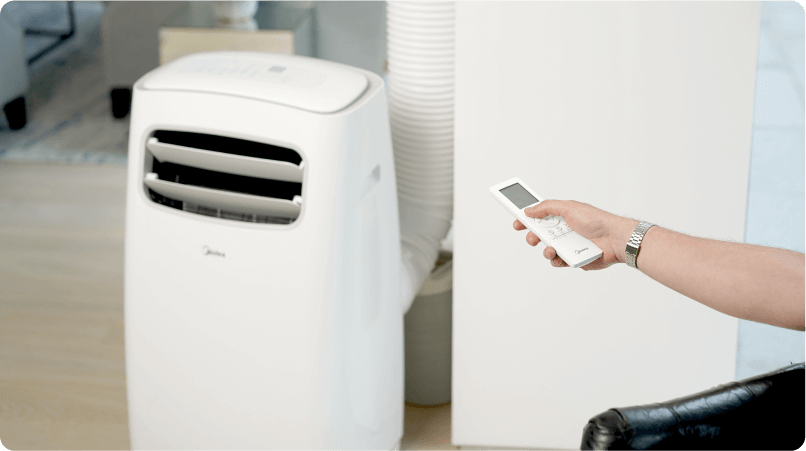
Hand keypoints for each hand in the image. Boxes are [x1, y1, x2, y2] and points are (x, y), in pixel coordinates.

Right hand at [512, 200, 636, 269]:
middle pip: (540, 234)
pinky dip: (555, 259)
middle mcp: (564, 230)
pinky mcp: (572, 259)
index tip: (517, 221)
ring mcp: (568, 245)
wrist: (614, 239)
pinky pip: (557, 261)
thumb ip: (547, 207)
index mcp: (562, 216)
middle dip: (532, 235)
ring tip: (550, 248)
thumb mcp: (569, 207)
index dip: (527, 218)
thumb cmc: (597, 221)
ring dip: (544, 249)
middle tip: (532, 236)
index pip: (540, 216)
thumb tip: (529, 210)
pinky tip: (559, 255)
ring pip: (547, 249)